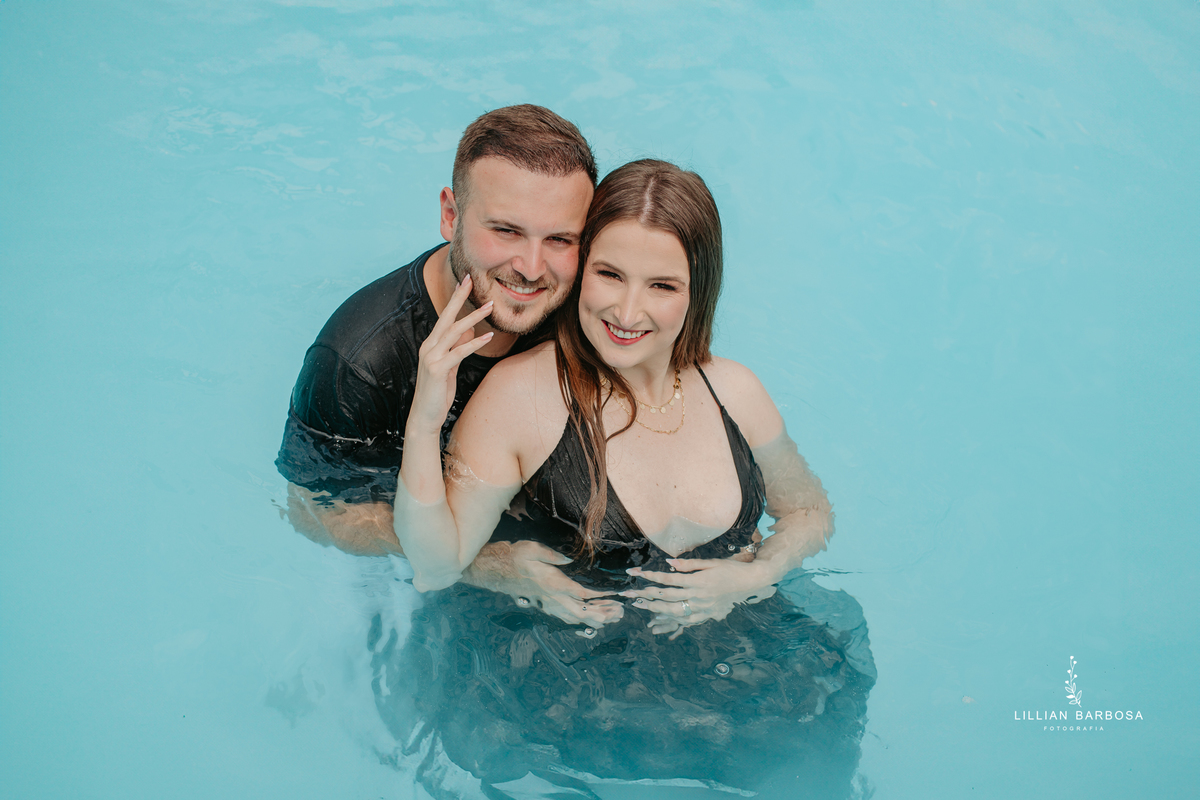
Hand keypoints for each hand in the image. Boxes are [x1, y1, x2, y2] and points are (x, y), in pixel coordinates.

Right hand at [409, 274, 495, 435]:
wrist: (425, 416)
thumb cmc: (438, 393)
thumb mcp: (450, 367)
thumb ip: (458, 348)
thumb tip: (471, 330)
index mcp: (431, 345)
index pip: (444, 318)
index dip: (455, 300)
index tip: (465, 283)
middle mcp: (428, 347)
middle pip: (446, 317)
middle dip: (459, 298)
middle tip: (471, 280)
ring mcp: (431, 358)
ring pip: (453, 332)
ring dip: (473, 318)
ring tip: (489, 307)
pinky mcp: (438, 370)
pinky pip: (459, 353)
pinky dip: (474, 343)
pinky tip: (487, 336)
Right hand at [477, 540, 624, 627]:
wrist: (496, 570)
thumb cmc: (515, 557)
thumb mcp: (532, 549)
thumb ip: (552, 555)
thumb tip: (569, 559)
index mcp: (553, 584)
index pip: (582, 594)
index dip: (601, 597)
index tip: (617, 596)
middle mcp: (552, 598)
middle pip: (582, 612)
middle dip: (603, 614)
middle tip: (620, 613)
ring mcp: (548, 604)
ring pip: (575, 618)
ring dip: (595, 619)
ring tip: (612, 618)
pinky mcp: (545, 605)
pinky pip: (566, 617)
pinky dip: (581, 620)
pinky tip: (591, 620)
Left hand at [620, 556, 776, 638]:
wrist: (750, 582)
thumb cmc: (730, 569)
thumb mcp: (710, 562)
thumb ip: (688, 565)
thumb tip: (668, 563)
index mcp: (698, 581)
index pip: (668, 580)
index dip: (650, 576)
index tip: (635, 573)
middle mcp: (699, 596)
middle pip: (667, 598)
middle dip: (646, 597)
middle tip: (630, 596)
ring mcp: (703, 608)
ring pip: (674, 612)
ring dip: (655, 611)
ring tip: (640, 608)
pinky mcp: (707, 614)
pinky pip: (687, 621)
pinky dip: (672, 621)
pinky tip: (661, 621)